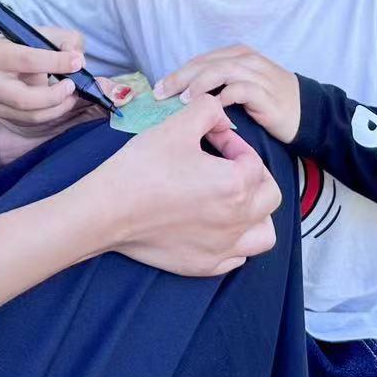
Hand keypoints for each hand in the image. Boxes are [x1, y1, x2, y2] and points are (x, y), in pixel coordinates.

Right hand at [0, 29, 97, 143]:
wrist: (5, 62)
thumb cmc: (28, 46)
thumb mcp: (46, 34)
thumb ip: (66, 40)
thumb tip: (77, 58)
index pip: (28, 60)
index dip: (56, 62)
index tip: (77, 63)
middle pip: (24, 99)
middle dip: (54, 96)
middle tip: (73, 86)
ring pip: (31, 115)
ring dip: (58, 107)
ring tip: (72, 94)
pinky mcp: (4, 116)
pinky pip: (33, 121)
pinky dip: (53, 113)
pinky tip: (63, 102)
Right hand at [86, 94, 280, 275]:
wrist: (106, 211)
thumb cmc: (142, 168)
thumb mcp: (177, 125)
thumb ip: (208, 110)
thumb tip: (220, 115)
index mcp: (236, 185)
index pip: (253, 159)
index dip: (233, 142)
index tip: (211, 137)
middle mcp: (237, 221)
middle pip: (269, 196)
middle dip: (254, 175)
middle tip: (227, 164)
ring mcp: (222, 248)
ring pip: (263, 233)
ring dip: (255, 213)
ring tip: (232, 198)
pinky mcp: (204, 266)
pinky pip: (237, 256)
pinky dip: (234, 240)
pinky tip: (213, 224)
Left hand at [155, 46, 300, 143]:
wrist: (306, 112)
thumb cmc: (268, 102)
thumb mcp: (241, 87)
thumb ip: (217, 85)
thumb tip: (182, 97)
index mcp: (237, 55)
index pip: (200, 61)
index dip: (177, 73)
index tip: (157, 89)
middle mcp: (246, 59)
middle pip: (206, 64)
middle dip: (180, 78)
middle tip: (161, 94)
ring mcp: (257, 74)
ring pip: (221, 72)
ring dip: (199, 84)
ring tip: (182, 100)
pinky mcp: (266, 92)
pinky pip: (241, 89)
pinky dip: (224, 95)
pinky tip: (212, 106)